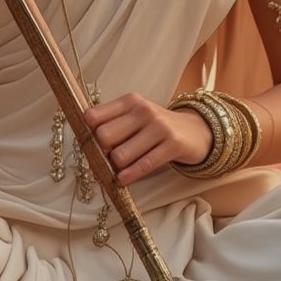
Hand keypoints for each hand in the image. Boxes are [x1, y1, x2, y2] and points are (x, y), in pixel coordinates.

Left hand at [83, 90, 212, 185]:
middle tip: (107, 158)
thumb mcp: (135, 116)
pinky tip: (122, 180)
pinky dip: (129, 176)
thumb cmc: (155, 127)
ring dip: (116, 167)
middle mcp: (143, 110)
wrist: (195, 131)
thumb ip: (112, 123)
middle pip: (103, 136)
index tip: (91, 143)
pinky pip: (143, 165)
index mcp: (129, 101)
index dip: (88, 133)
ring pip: (120, 155)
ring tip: (120, 169)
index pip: (94, 116)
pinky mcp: (172, 145)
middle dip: (101, 152)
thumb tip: (85, 143)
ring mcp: (159, 127)